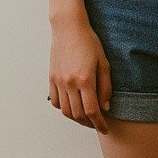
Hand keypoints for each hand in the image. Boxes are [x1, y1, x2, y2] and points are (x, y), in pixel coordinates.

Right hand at [48, 18, 111, 133]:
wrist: (69, 29)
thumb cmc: (89, 42)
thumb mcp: (104, 63)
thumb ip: (106, 87)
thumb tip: (106, 107)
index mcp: (85, 79)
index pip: (92, 111)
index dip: (99, 124)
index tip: (104, 129)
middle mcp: (70, 83)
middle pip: (78, 114)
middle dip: (89, 123)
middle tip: (97, 124)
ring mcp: (58, 81)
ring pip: (66, 111)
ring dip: (76, 118)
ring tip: (86, 118)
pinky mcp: (52, 78)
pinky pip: (55, 101)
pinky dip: (64, 109)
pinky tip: (72, 107)